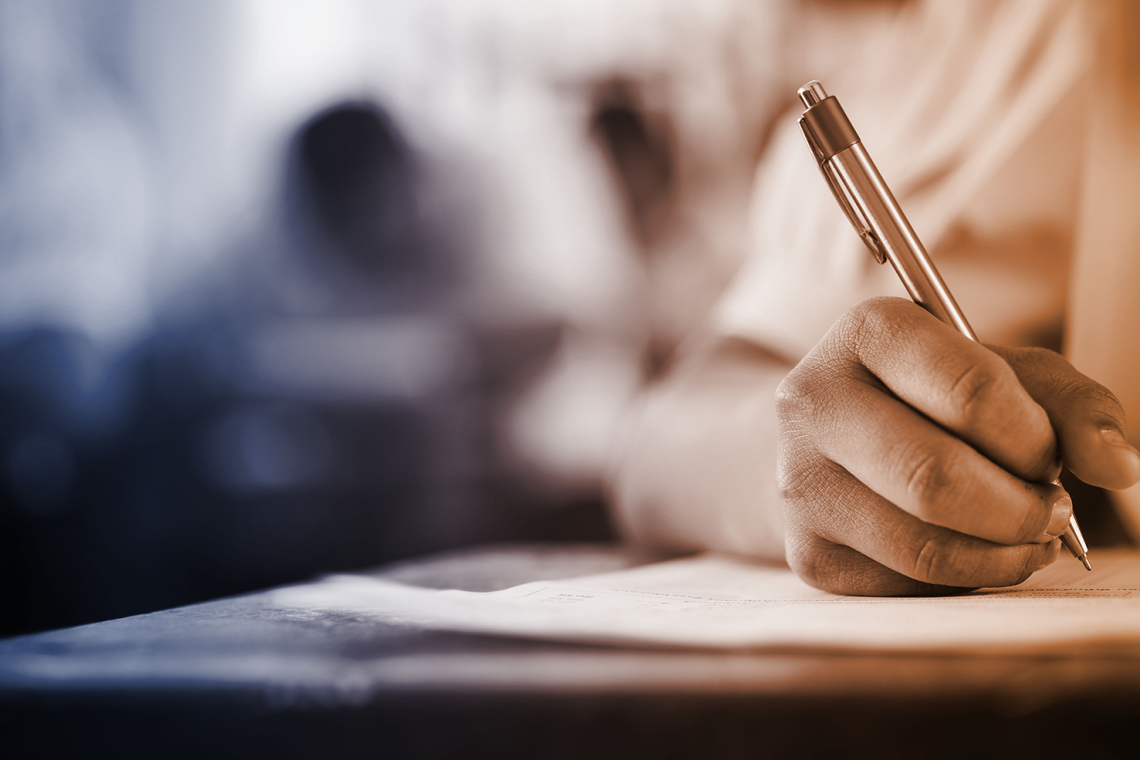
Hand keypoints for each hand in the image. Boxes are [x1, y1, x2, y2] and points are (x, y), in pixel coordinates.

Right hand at [776, 297, 1139, 594]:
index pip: (970, 391)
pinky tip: (972, 551)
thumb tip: (1118, 467)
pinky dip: (961, 578)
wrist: (829, 439)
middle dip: (1020, 509)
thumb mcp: (1002, 372)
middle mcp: (812, 402)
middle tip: (1053, 513)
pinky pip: (906, 585)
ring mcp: (800, 481)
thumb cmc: (929, 397)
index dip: (1033, 438)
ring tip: (1028, 537)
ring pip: (923, 545)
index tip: (1049, 456)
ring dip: (1002, 553)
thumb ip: (1072, 404)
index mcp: (868, 332)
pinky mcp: (807, 550)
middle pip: (935, 478)